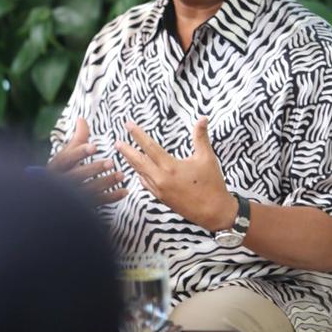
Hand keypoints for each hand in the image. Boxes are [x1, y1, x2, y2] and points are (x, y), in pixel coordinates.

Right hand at [49, 117, 126, 204]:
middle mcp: (62, 181)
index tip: (94, 147)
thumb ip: (78, 139)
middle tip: (111, 162)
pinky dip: (111, 197)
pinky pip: (98, 202)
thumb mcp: (67, 154)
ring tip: (121, 175)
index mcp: (57, 166)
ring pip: (89, 190)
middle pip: (78, 176)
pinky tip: (124, 191)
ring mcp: (72, 195)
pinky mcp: (82, 205)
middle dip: (94, 169)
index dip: (79, 153)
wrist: (53, 200)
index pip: (66, 159)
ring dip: (106, 182)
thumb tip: (82, 119)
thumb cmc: (62, 171)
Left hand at [115, 118, 236, 231]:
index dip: (138, 134)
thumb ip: (201, 137)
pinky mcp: (162, 198)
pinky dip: (141, 176)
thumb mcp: (207, 157)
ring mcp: (160, 190)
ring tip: (125, 154)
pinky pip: (147, 185)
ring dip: (132, 163)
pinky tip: (140, 173)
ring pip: (141, 174)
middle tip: (117, 142)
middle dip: (126, 151)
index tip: (128, 125)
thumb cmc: (212, 184)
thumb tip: (202, 118)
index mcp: (171, 167)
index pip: (149, 147)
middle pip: (138, 162)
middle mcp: (161, 179)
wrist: (214, 212)